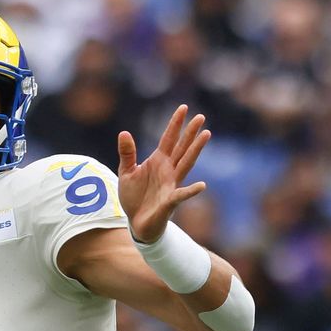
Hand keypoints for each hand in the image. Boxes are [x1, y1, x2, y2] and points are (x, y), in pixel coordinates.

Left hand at [117, 105, 210, 243]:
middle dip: (190, 132)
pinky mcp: (170, 202)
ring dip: (195, 150)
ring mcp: (171, 185)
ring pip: (186, 164)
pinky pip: (181, 195)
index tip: (183, 108)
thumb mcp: (126, 172)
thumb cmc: (134, 197)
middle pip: (182, 148)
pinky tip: (201, 185)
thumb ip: (127, 153)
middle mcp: (168, 170)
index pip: (168, 139)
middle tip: (201, 116)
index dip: (175, 124)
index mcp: (158, 161)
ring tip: (206, 135)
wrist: (136, 223)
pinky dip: (191, 191)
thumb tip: (124, 132)